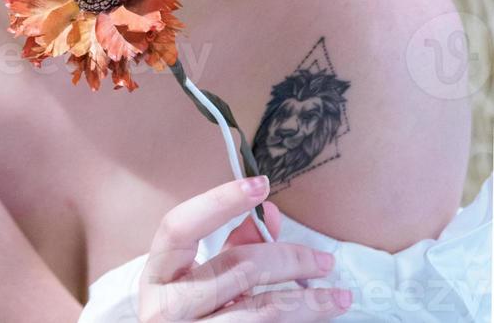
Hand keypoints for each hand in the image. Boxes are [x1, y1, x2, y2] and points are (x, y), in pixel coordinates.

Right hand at [138, 175, 353, 320]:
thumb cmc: (186, 313)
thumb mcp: (196, 278)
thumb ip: (230, 245)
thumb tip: (269, 215)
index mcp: (156, 274)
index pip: (180, 225)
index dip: (220, 201)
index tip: (261, 185)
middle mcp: (164, 308)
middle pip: (234, 267)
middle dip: (286, 258)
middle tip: (323, 260)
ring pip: (259, 311)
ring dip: (306, 301)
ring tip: (338, 294)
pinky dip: (294, 319)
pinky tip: (317, 315)